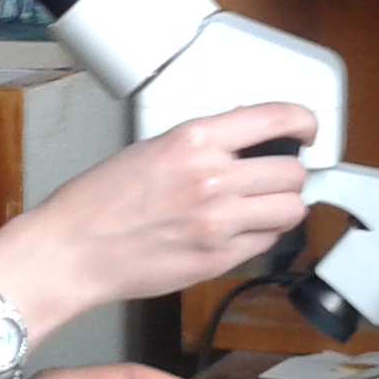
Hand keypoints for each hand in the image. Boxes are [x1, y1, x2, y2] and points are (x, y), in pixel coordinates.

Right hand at [0, 103, 316, 337]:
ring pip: (291, 211)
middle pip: (293, 173)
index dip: (304, 122)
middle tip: (275, 178)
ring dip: (282, 208)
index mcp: (194, 140)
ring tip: (261, 208)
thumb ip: (202, 145)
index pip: (276, 119)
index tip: (306, 130)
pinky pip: (267, 244)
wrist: (72, 250)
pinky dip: (261, 237)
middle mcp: (213, 178)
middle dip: (289, 176)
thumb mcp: (151, 149)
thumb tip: (243, 145)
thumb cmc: (97, 203)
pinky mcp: (218, 260)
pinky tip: (239, 232)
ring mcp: (219, 222)